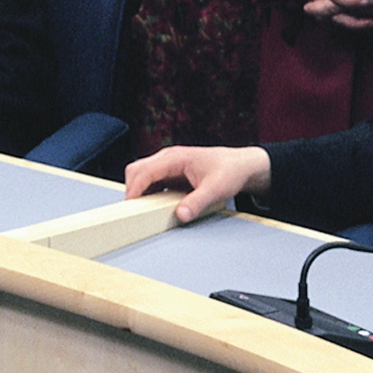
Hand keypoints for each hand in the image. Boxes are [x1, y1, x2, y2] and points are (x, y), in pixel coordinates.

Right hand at [124, 142, 272, 221]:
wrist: (241, 165)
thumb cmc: (229, 171)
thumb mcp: (216, 190)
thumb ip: (197, 202)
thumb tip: (180, 215)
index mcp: (175, 158)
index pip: (145, 171)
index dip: (135, 188)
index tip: (131, 205)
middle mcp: (168, 158)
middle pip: (137, 170)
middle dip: (132, 188)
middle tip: (134, 210)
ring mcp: (168, 164)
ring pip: (142, 174)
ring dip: (140, 190)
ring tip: (143, 209)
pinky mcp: (172, 172)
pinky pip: (153, 180)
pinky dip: (149, 191)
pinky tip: (156, 204)